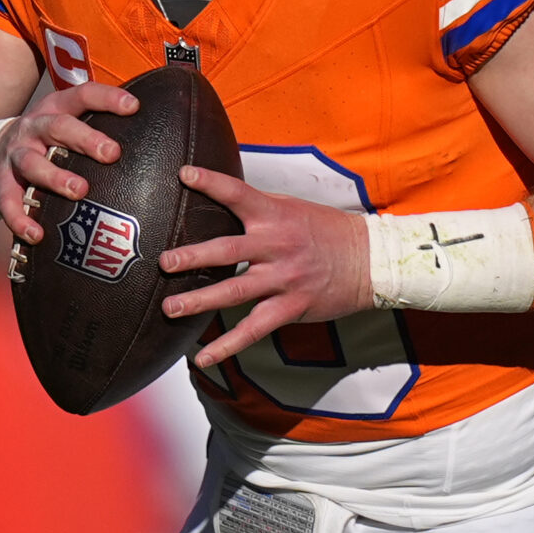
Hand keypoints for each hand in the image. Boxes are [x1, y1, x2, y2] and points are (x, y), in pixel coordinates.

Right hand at [0, 82, 136, 244]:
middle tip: (112, 153)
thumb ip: (99, 127)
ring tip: (80, 191)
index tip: (134, 107)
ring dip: (56, 177)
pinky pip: (9, 201)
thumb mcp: (67, 123)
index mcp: (56, 107)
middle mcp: (35, 126)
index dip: (107, 99)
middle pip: (58, 127)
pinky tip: (37, 234)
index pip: (82, 95)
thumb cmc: (48, 140)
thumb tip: (153, 138)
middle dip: (85, 139)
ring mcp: (16, 153)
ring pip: (32, 163)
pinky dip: (20, 218)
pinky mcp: (1, 181)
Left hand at [156, 166, 371, 368]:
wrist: (369, 260)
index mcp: (275, 215)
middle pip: (228, 250)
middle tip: (164, 262)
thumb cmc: (326, 231)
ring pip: (235, 292)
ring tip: (170, 308)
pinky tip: (203, 359)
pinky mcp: (291, 307)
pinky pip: (254, 329)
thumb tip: (219, 200)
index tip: (184, 173)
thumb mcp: (292, 208)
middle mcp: (277, 245)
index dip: (211, 182)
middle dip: (193, 256)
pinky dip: (227, 346)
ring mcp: (283, 279)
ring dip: (199, 300)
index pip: (238, 194)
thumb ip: (257, 209)